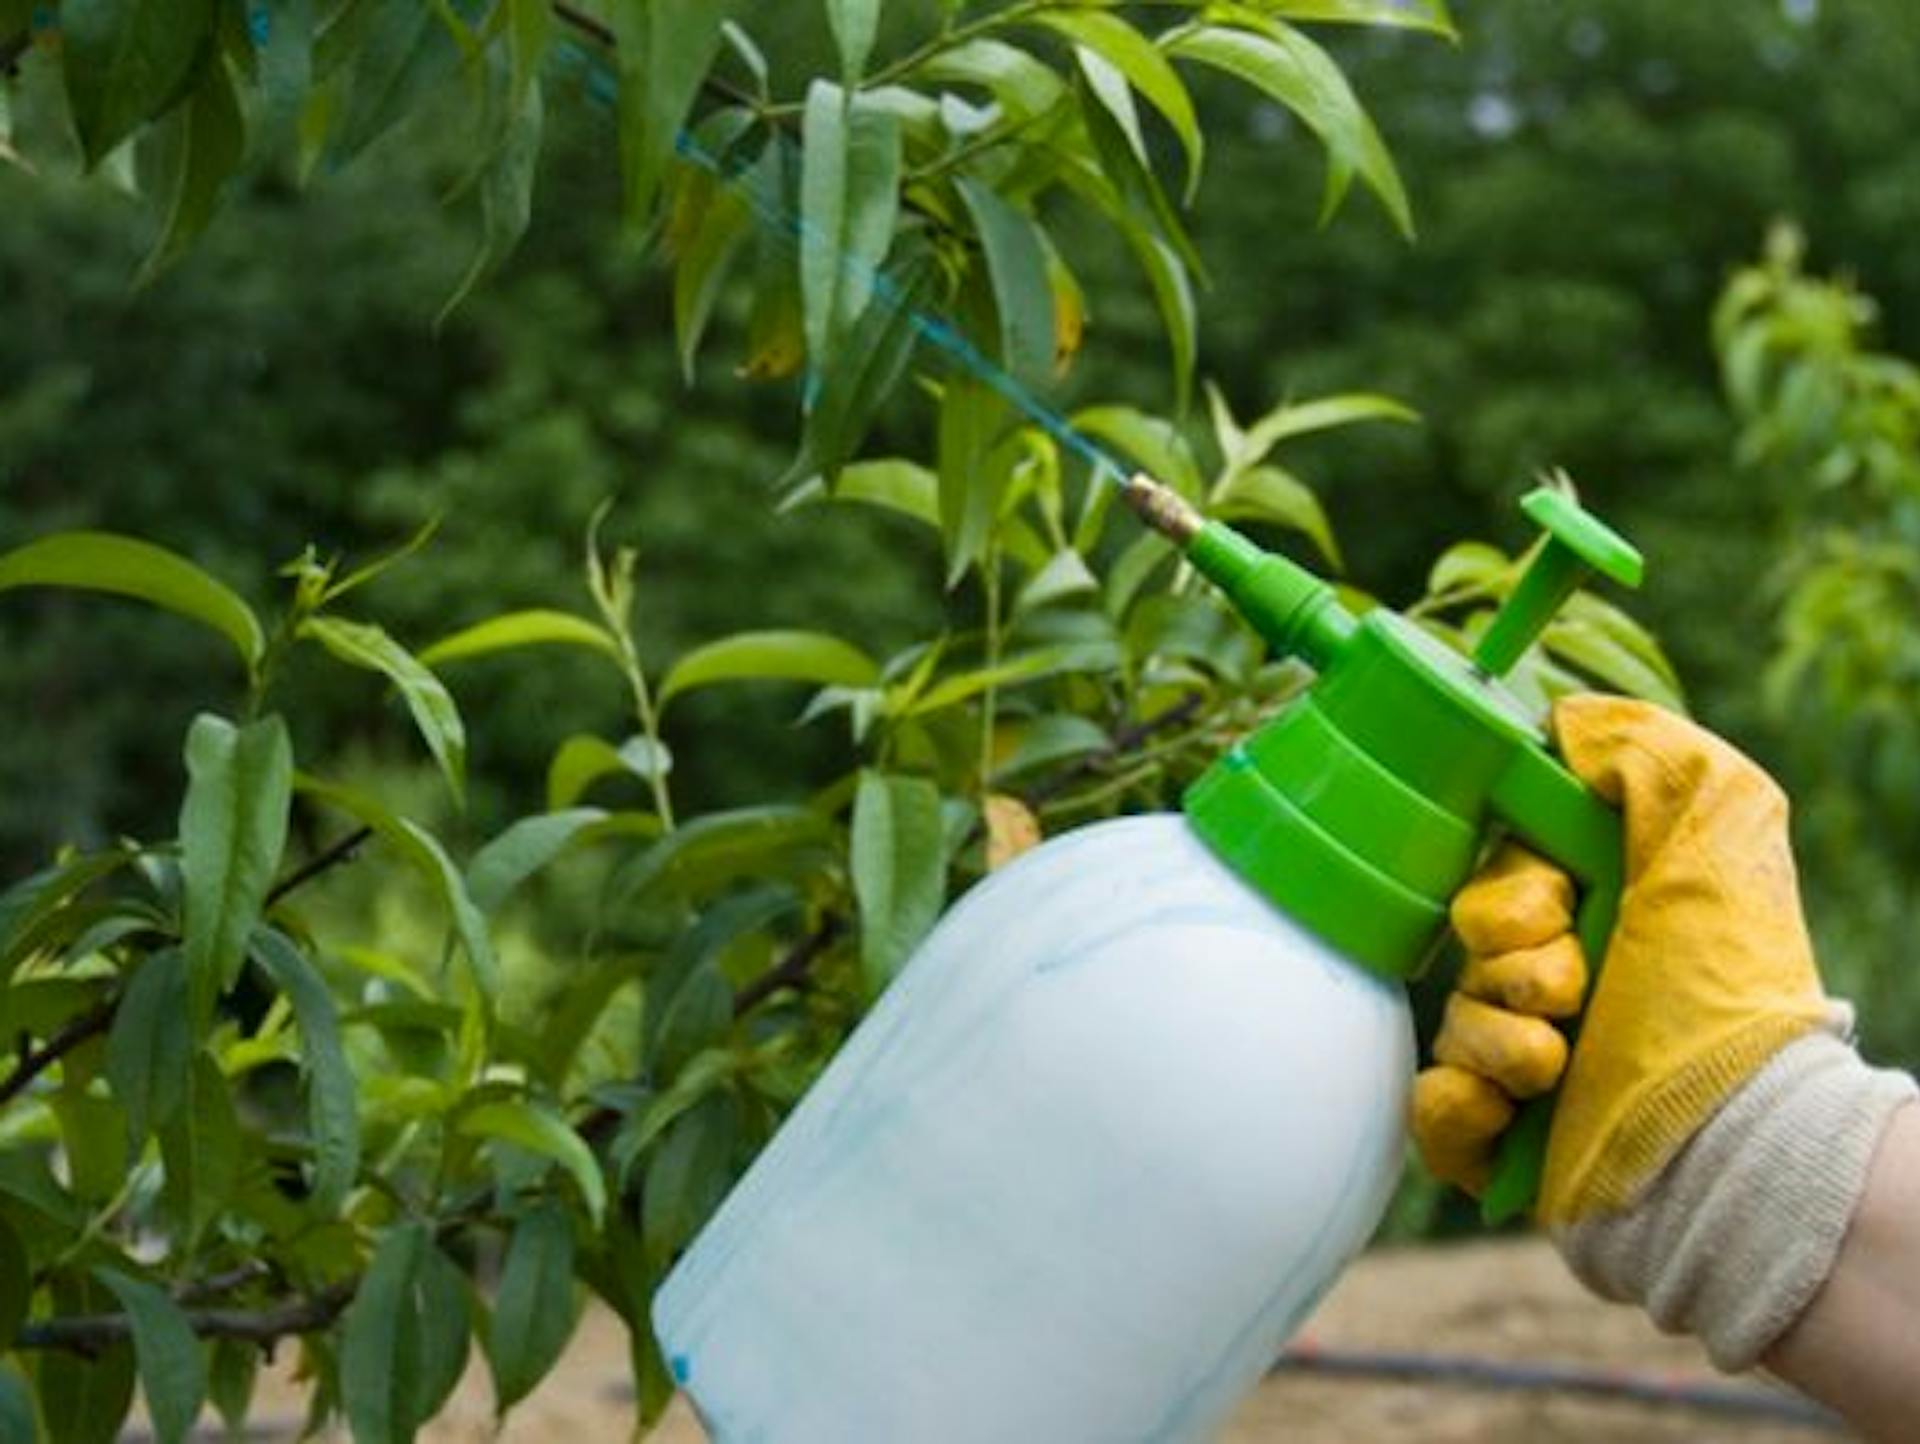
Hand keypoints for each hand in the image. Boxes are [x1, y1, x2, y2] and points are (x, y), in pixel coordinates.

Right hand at [1410, 695, 1831, 1223]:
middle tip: (1573, 993)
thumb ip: (1644, 755)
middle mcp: (1571, 985)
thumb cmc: (1722, 996)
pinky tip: (1502, 1113)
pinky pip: (1428, 1109)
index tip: (1559, 906)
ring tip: (1556, 1065)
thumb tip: (1559, 721)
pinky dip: (1455, 1108)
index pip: (1497, 876)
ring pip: (1451, 1026)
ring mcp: (1533, 1066)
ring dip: (1495, 1041)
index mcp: (1607, 916)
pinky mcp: (1505, 1141)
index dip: (1511, 892)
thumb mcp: (1716, 833)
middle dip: (1511, 968)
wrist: (1729, 1146)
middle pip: (1468, 950)